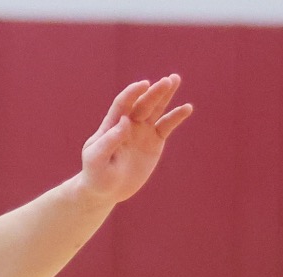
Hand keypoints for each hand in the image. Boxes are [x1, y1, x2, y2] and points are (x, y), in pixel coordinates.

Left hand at [79, 74, 193, 203]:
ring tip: (175, 79)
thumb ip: (109, 140)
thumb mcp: (96, 159)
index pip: (122, 104)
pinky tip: (187, 108)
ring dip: (165, 95)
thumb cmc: (95, 175)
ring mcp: (142, 132)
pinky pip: (166, 126)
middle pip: (142, 103)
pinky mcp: (154, 142)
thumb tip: (125, 121)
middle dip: (155, 92)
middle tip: (168, 80)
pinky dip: (176, 117)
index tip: (144, 84)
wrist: (105, 191)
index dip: (132, 93)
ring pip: (156, 109)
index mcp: (111, 125)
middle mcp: (128, 124)